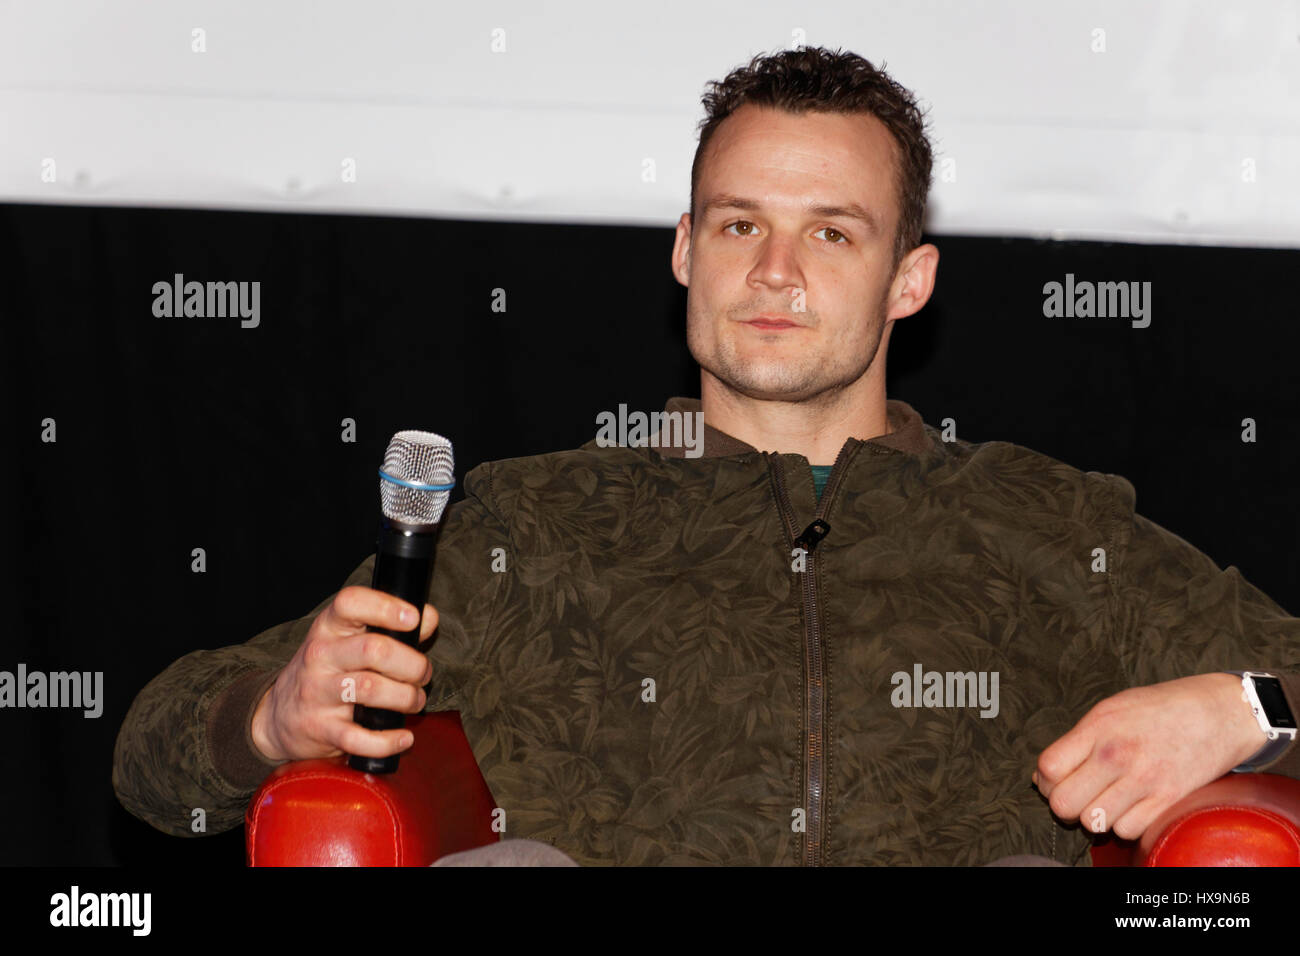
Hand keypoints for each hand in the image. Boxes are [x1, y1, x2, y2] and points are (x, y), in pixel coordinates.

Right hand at [250, 587, 437, 762]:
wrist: (279, 716)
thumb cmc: (328, 671)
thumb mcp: (349, 641)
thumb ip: (390, 629)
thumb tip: (428, 617)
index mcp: (329, 628)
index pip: (351, 603)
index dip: (386, 607)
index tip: (412, 618)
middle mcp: (320, 656)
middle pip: (374, 649)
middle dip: (412, 664)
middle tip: (422, 674)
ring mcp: (318, 692)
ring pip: (371, 689)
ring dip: (406, 698)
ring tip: (414, 701)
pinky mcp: (320, 728)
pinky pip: (360, 737)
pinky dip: (389, 741)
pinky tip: (403, 738)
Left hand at [1032, 673, 1266, 839]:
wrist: (1219, 713)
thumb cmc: (1161, 708)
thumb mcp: (1111, 709)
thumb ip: (1077, 741)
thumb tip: (1044, 775)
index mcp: (1099, 727)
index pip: (1049, 768)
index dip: (1046, 779)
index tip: (1056, 779)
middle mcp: (1117, 755)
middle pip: (1064, 803)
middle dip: (1064, 803)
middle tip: (1078, 795)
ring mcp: (1144, 781)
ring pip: (1094, 823)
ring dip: (1095, 815)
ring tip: (1106, 798)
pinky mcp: (1167, 801)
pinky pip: (1127, 830)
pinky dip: (1124, 824)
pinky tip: (1130, 805)